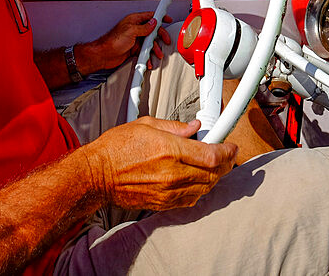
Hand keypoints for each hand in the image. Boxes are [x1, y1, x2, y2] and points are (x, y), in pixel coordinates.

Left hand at [78, 11, 171, 72]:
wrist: (104, 55)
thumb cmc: (113, 41)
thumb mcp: (131, 31)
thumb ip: (144, 27)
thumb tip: (153, 23)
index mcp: (134, 21)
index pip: (150, 16)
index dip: (159, 17)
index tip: (167, 18)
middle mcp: (135, 29)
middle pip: (152, 30)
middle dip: (160, 36)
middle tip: (166, 40)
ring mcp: (135, 39)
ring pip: (149, 42)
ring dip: (154, 48)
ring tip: (157, 53)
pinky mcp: (134, 48)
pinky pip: (144, 51)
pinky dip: (148, 56)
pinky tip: (149, 59)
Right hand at [82, 117, 236, 209]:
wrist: (97, 175)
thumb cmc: (116, 149)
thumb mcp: (146, 125)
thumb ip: (174, 127)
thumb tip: (193, 127)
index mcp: (170, 151)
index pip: (212, 155)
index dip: (228, 151)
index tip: (231, 146)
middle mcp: (172, 174)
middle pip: (214, 173)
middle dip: (225, 163)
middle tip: (226, 154)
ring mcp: (169, 192)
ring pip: (206, 188)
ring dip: (214, 177)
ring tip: (213, 165)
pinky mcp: (163, 204)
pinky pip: (192, 199)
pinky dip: (200, 189)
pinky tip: (197, 179)